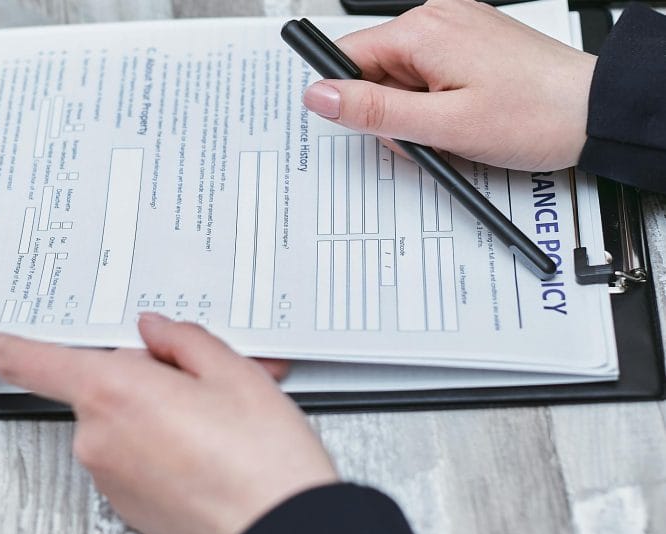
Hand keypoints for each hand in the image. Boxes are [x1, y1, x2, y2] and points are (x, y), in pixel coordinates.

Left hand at [0, 314, 338, 533]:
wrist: (279, 532)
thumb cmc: (261, 460)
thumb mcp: (233, 371)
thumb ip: (182, 340)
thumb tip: (156, 332)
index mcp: (114, 392)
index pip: (29, 361)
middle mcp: (98, 437)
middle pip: (102, 385)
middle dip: (146, 376)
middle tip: (203, 382)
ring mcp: (109, 476)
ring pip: (123, 421)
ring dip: (161, 412)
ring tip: (218, 422)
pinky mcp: (125, 505)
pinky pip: (133, 457)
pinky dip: (163, 447)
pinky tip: (208, 449)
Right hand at [303, 0, 596, 170]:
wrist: (592, 113)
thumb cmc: (533, 115)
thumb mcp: (441, 124)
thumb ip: (373, 111)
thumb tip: (320, 95)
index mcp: (423, 30)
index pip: (347, 57)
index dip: (350, 100)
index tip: (370, 125)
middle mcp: (438, 18)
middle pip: (375, 71)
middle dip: (390, 113)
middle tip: (429, 136)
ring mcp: (457, 29)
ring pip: (402, 78)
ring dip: (415, 112)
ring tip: (453, 129)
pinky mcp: (470, 45)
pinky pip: (429, 75)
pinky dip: (436, 102)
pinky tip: (463, 117)